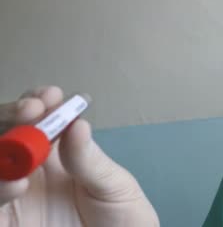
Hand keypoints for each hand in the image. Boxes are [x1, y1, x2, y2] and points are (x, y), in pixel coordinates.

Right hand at [0, 86, 158, 225]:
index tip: (49, 96)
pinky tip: (17, 184)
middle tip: (31, 109)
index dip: (37, 102)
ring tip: (25, 147)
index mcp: (57, 156)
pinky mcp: (6, 222)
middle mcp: (30, 172)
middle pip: (5, 134)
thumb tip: (77, 123)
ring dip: (1, 146)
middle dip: (11, 115)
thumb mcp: (114, 186)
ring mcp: (14, 197)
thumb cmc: (123, 221)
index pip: (36, 119)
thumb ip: (91, 160)